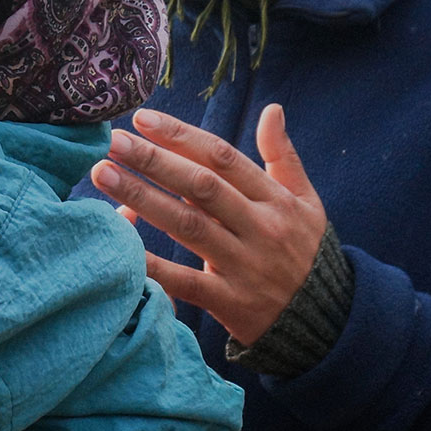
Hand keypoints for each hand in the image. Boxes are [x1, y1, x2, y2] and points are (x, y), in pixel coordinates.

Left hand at [89, 104, 323, 346]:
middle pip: (200, 187)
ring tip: (103, 174)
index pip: (222, 158)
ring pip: (187, 226)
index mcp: (276, 200)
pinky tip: (120, 244)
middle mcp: (260, 228)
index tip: (143, 119)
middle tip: (112, 141)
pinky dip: (153, 265)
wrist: (327, 321)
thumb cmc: (306, 251)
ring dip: (141, 198)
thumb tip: (272, 109)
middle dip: (153, 160)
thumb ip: (283, 156)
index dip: (181, 136)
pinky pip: (185, 282)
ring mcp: (244, 266)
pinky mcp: (230, 302)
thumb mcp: (306, 201)